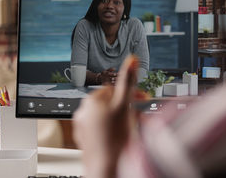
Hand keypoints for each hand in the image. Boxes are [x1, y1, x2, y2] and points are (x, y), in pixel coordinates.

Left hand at [73, 56, 137, 177]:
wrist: (106, 168)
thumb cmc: (114, 140)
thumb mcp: (124, 106)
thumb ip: (128, 82)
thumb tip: (131, 59)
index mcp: (90, 100)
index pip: (113, 89)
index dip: (130, 94)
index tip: (141, 100)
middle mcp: (83, 112)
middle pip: (111, 103)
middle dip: (127, 108)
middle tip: (138, 116)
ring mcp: (83, 127)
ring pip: (107, 117)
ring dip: (122, 119)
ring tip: (132, 128)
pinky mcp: (86, 140)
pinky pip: (102, 129)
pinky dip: (113, 130)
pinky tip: (122, 137)